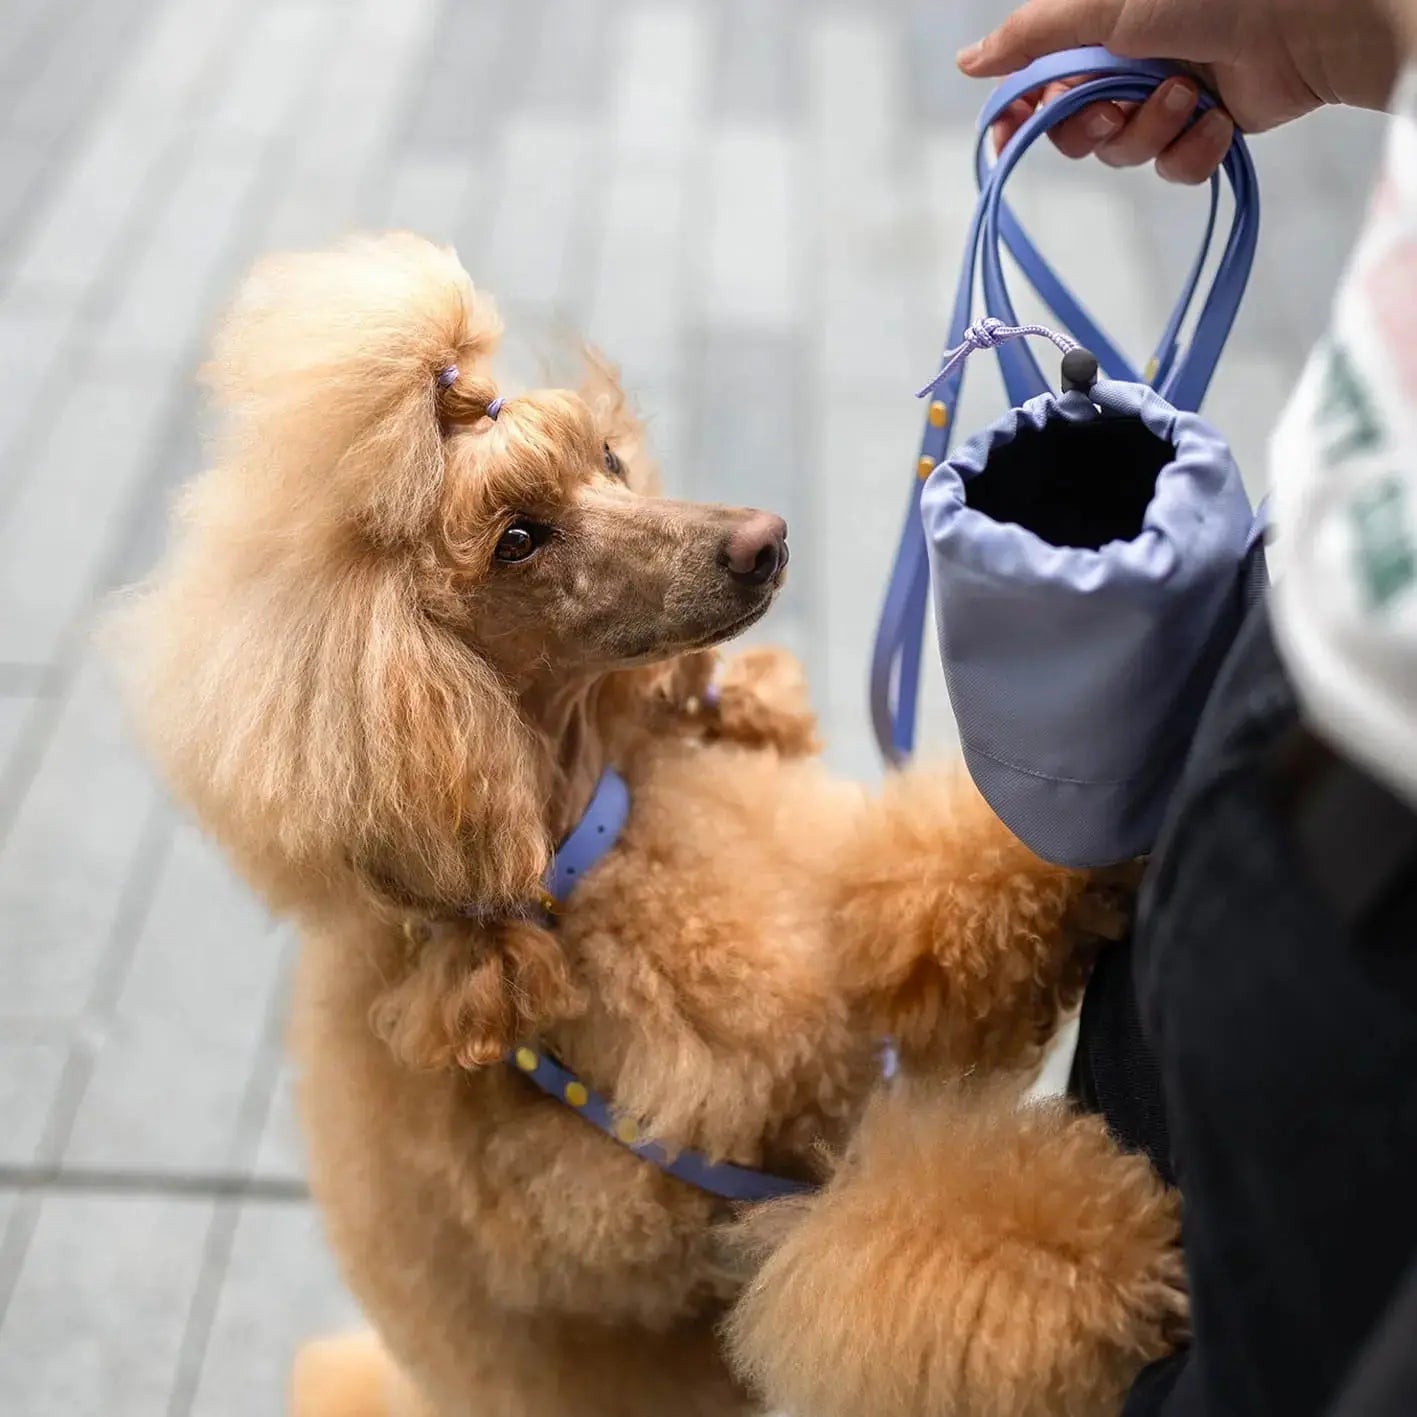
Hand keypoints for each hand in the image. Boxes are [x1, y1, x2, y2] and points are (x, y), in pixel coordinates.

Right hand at [959, 0, 1399, 183]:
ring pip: (1123, 156)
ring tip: (1190, 93)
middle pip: (1072, 134)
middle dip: (1095, 126)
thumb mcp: (1102, 6)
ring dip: (1152, 132)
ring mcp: (1162, 101)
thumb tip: (966, 65)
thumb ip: (1031, 37)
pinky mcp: (1200, 132)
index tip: (1012, 138)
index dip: (1019, 119)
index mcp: (1095, 34)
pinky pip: (1172, 170)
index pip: (1033, 89)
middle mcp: (1124, 67)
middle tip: (1118, 104)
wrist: (1301, 22)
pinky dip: (1193, 149)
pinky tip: (1218, 117)